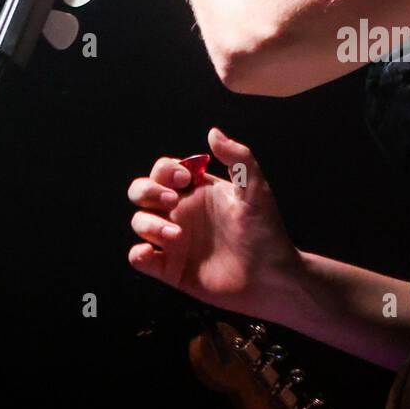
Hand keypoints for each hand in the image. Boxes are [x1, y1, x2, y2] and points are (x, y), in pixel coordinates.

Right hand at [126, 126, 302, 313]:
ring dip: (149, 224)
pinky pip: (140, 258)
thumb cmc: (266, 231)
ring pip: (139, 222)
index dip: (167, 170)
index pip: (164, 170)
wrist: (271, 276)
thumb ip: (238, 158)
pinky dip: (138, 255)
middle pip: (142, 192)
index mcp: (197, 191)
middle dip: (148, 190)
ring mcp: (174, 241)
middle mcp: (181, 212)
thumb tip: (212, 132)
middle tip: (172, 200)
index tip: (186, 178)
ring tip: (177, 235)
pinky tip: (150, 254)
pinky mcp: (171, 268)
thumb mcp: (255, 190)